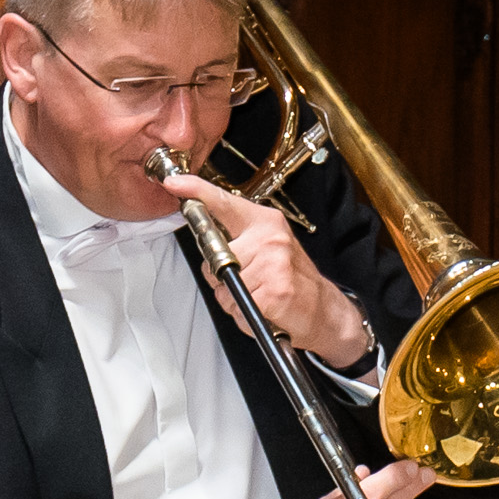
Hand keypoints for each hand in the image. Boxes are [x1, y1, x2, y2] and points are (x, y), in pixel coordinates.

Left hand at [160, 165, 377, 369]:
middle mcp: (270, 237)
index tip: (175, 183)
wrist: (323, 307)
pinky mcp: (275, 290)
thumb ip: (236, 243)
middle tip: (250, 281)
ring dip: (233, 300)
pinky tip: (264, 308)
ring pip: (223, 287)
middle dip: (221, 277)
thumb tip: (206, 246)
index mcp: (265, 222)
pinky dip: (243, 316)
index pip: (225, 204)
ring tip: (259, 295)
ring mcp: (273, 263)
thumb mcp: (266, 250)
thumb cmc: (289, 280)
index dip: (197, 192)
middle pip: (215, 258)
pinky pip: (237, 307)